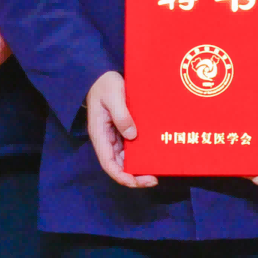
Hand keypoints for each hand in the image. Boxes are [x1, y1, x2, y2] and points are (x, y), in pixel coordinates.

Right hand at [84, 72, 155, 190]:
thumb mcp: (113, 96)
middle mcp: (106, 140)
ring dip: (139, 167)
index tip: (136, 182)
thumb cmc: (105, 84)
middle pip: (118, 165)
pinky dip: (141, 154)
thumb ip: (121, 115)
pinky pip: (131, 147)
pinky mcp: (122, 130)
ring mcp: (114, 136)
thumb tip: (132, 135)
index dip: (121, 176)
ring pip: (126, 159)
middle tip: (154, 179)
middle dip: (134, 176)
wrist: (101, 75)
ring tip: (157, 170)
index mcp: (100, 134)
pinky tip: (154, 154)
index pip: (108, 163)